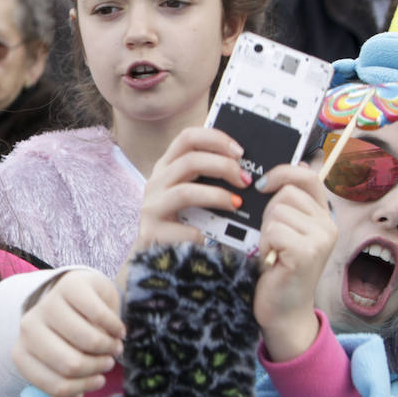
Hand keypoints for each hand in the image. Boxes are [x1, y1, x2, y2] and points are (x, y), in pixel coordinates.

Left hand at [13, 269, 125, 396]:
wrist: (81, 299)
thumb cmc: (74, 344)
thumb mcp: (69, 377)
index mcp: (23, 354)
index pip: (58, 386)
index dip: (84, 386)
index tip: (96, 379)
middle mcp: (28, 327)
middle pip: (72, 364)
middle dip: (98, 365)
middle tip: (108, 360)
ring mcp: (48, 303)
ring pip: (88, 339)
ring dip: (110, 346)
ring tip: (114, 344)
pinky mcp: (71, 286)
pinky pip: (100, 314)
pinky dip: (115, 326)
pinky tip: (118, 327)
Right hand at [135, 126, 248, 250]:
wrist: (156, 259)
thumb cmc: (182, 222)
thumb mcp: (192, 193)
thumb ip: (208, 178)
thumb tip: (245, 169)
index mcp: (167, 167)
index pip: (188, 138)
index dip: (216, 139)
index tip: (240, 152)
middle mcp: (156, 182)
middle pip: (190, 160)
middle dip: (223, 167)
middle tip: (245, 181)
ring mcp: (152, 207)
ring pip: (186, 192)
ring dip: (217, 196)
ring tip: (236, 205)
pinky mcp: (153, 233)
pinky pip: (186, 230)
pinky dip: (205, 233)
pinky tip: (214, 239)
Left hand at [253, 164, 336, 360]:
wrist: (283, 311)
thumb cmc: (279, 269)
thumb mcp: (286, 230)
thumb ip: (289, 204)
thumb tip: (297, 166)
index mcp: (324, 217)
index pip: (308, 176)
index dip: (283, 172)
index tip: (262, 184)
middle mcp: (328, 226)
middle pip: (286, 193)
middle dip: (269, 214)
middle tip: (273, 240)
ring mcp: (320, 239)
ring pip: (277, 212)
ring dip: (266, 232)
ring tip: (274, 253)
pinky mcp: (307, 252)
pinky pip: (274, 230)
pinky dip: (266, 245)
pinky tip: (274, 261)